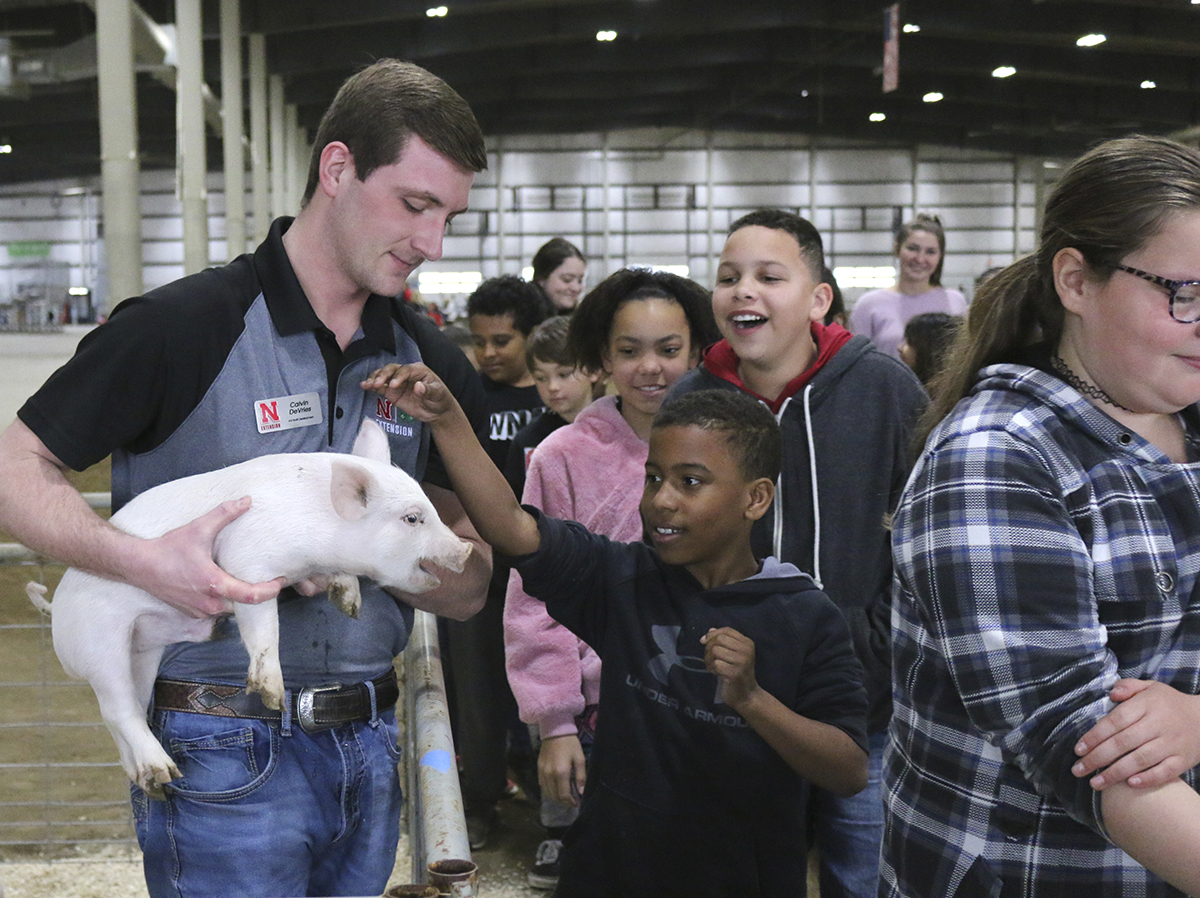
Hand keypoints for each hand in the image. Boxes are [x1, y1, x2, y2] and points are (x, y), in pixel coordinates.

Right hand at [130, 497, 285, 618]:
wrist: (138, 565)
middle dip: (256, 593)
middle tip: (267, 578)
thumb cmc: (168, 548)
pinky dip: (223, 601)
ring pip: (229, 609)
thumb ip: (224, 514)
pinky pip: (215, 610)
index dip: (270, 590)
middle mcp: (209, 603)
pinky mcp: (191, 613)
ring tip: (246, 581)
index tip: (281, 581)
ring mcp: (199, 611)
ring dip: (238, 598)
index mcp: (214, 584)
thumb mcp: (198, 528)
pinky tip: (224, 586)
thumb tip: (247, 500)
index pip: (251, 596)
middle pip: (243, 604)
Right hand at [361, 363, 453, 421]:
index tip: (393, 385)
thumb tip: (418, 387)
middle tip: (377, 384)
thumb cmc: (439, 399)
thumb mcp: (438, 394)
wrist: (436, 411)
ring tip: (368, 385)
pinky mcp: (392, 391)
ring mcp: (398, 382)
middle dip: (383, 375)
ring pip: (384, 375)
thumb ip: (428, 390)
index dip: (398, 376)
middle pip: (392, 369)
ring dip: (375, 378)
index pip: (406, 370)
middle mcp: (406, 373)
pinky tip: (364, 386)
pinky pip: (381, 386)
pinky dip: (372, 385)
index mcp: (418, 370)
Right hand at [538, 734, 585, 806]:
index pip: (563, 795)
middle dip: (564, 801)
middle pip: (554, 796)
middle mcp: (549, 775)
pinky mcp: (538, 768)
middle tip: (572, 800)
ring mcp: (542, 772)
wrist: (555, 730)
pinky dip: (549, 790)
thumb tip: (581, 792)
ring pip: (547, 792)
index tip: (576, 803)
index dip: (570, 802)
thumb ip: (581, 777)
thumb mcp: (580, 758)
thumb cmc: (570, 744)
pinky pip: (543, 785)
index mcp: (561, 773)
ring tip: (565, 795)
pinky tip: (556, 787)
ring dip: (556, 797)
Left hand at [702, 627, 758, 709]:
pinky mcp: (735, 673)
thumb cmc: (737, 673)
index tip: (704, 641)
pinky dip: (712, 668)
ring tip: (713, 666)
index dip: (713, 634)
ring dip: (709, 659)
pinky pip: (716, 664)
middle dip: (709, 648)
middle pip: (719, 639)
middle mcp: (747, 650)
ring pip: (715, 650)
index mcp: (748, 643)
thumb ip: (723, 641)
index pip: (727, 630)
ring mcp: (742, 662)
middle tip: (710, 659)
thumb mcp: (733, 654)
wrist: (747, 696)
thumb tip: (710, 630)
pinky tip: (716, 673)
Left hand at [1073, 679, 1199, 789]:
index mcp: (1147, 705)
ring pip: (1140, 760)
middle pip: (1123, 743)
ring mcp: (1172, 744)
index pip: (1115, 721)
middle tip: (1078, 770)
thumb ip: (1129, 687)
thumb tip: (1111, 693)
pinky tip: (1129, 784)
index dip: (1095, 736)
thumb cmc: (1170, 703)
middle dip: (1098, 758)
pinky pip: (1165, 772)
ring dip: (1115, 773)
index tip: (1078, 749)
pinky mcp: (1184, 760)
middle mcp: (1159, 725)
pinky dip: (1148, 779)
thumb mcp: (1151, 687)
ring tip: (1095, 783)